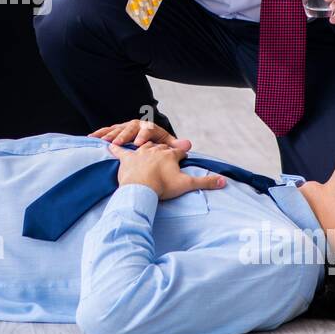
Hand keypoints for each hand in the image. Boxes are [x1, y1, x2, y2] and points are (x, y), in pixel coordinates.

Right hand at [90, 119, 191, 152]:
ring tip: (105, 142)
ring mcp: (125, 127)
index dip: (143, 136)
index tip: (139, 144)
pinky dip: (100, 133)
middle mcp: (137, 125)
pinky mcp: (116, 130)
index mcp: (150, 128)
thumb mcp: (167, 144)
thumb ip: (175, 146)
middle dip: (124, 136)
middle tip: (118, 144)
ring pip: (117, 129)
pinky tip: (92, 137)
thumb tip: (188, 145)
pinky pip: (107, 130)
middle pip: (130, 128)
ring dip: (110, 135)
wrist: (148, 137)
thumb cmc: (158, 144)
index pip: (147, 130)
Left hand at [108, 141, 224, 200]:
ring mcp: (139, 153)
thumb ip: (206, 182)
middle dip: (164, 151)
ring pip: (143, 146)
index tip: (183, 158)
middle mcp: (155, 150)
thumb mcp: (187, 184)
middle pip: (161, 148)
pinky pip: (119, 151)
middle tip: (165, 156)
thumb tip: (224, 181)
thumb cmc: (163, 186)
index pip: (178, 152)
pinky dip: (115, 148)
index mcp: (169, 155)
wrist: (141, 188)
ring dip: (144, 148)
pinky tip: (110, 145)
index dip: (181, 155)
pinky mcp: (126, 159)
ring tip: (146, 151)